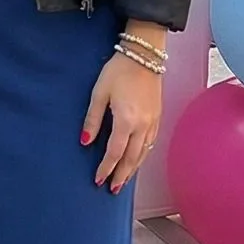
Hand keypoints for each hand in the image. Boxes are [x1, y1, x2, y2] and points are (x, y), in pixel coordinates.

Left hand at [81, 52, 160, 192]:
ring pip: (143, 153)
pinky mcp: (158, 116)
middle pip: (132, 158)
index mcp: (126, 120)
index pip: (115, 152)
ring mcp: (153, 121)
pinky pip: (150, 143)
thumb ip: (92, 119)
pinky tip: (137, 160)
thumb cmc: (118, 71)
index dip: (106, 168)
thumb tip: (85, 142)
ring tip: (123, 181)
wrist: (144, 54)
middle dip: (121, 175)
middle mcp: (143, 124)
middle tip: (112, 189)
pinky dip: (142, 156)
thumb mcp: (98, 93)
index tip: (98, 180)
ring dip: (133, 169)